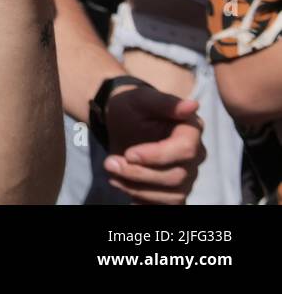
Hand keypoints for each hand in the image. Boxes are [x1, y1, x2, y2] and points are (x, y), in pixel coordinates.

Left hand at [102, 86, 205, 204]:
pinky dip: (145, 202)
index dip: (156, 156)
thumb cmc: (131, 107)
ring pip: (171, 195)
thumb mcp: (140, 99)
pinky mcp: (173, 190)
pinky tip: (125, 191)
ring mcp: (186, 176)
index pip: (184, 150)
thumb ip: (164, 102)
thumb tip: (192, 105)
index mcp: (191, 131)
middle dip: (138, 173)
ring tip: (111, 170)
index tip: (129, 154)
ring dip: (136, 188)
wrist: (120, 121)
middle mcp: (194, 156)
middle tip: (109, 162)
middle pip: (175, 177)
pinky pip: (167, 206)